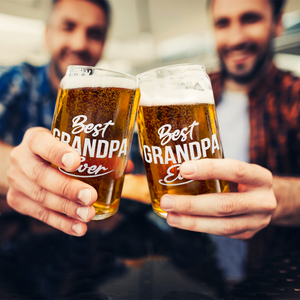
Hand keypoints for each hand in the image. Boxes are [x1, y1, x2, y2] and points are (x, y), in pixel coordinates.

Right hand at [7, 127, 133, 235]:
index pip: (41, 142)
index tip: (76, 163)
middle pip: (41, 175)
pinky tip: (78, 228)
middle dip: (67, 188)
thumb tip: (127, 166)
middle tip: (90, 197)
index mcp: (35, 138)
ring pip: (41, 197)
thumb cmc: (56, 152)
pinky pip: (39, 214)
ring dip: (67, 209)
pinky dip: (61, 223)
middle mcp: (21, 158)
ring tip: (88, 215)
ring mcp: (16, 181)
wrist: (27, 163)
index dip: (57, 152)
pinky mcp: (18, 200)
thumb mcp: (69, 144)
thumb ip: (97, 153)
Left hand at [160, 159, 276, 238]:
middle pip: (225, 204)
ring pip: (222, 225)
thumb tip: (174, 163)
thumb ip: (214, 168)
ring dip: (192, 222)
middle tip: (167, 201)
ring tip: (170, 216)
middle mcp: (262, 201)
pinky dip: (198, 227)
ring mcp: (256, 222)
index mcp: (260, 177)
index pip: (235, 171)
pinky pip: (220, 233)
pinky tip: (182, 221)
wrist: (266, 200)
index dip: (209, 169)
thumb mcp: (236, 169)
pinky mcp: (247, 234)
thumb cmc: (242, 180)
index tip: (183, 169)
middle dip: (192, 204)